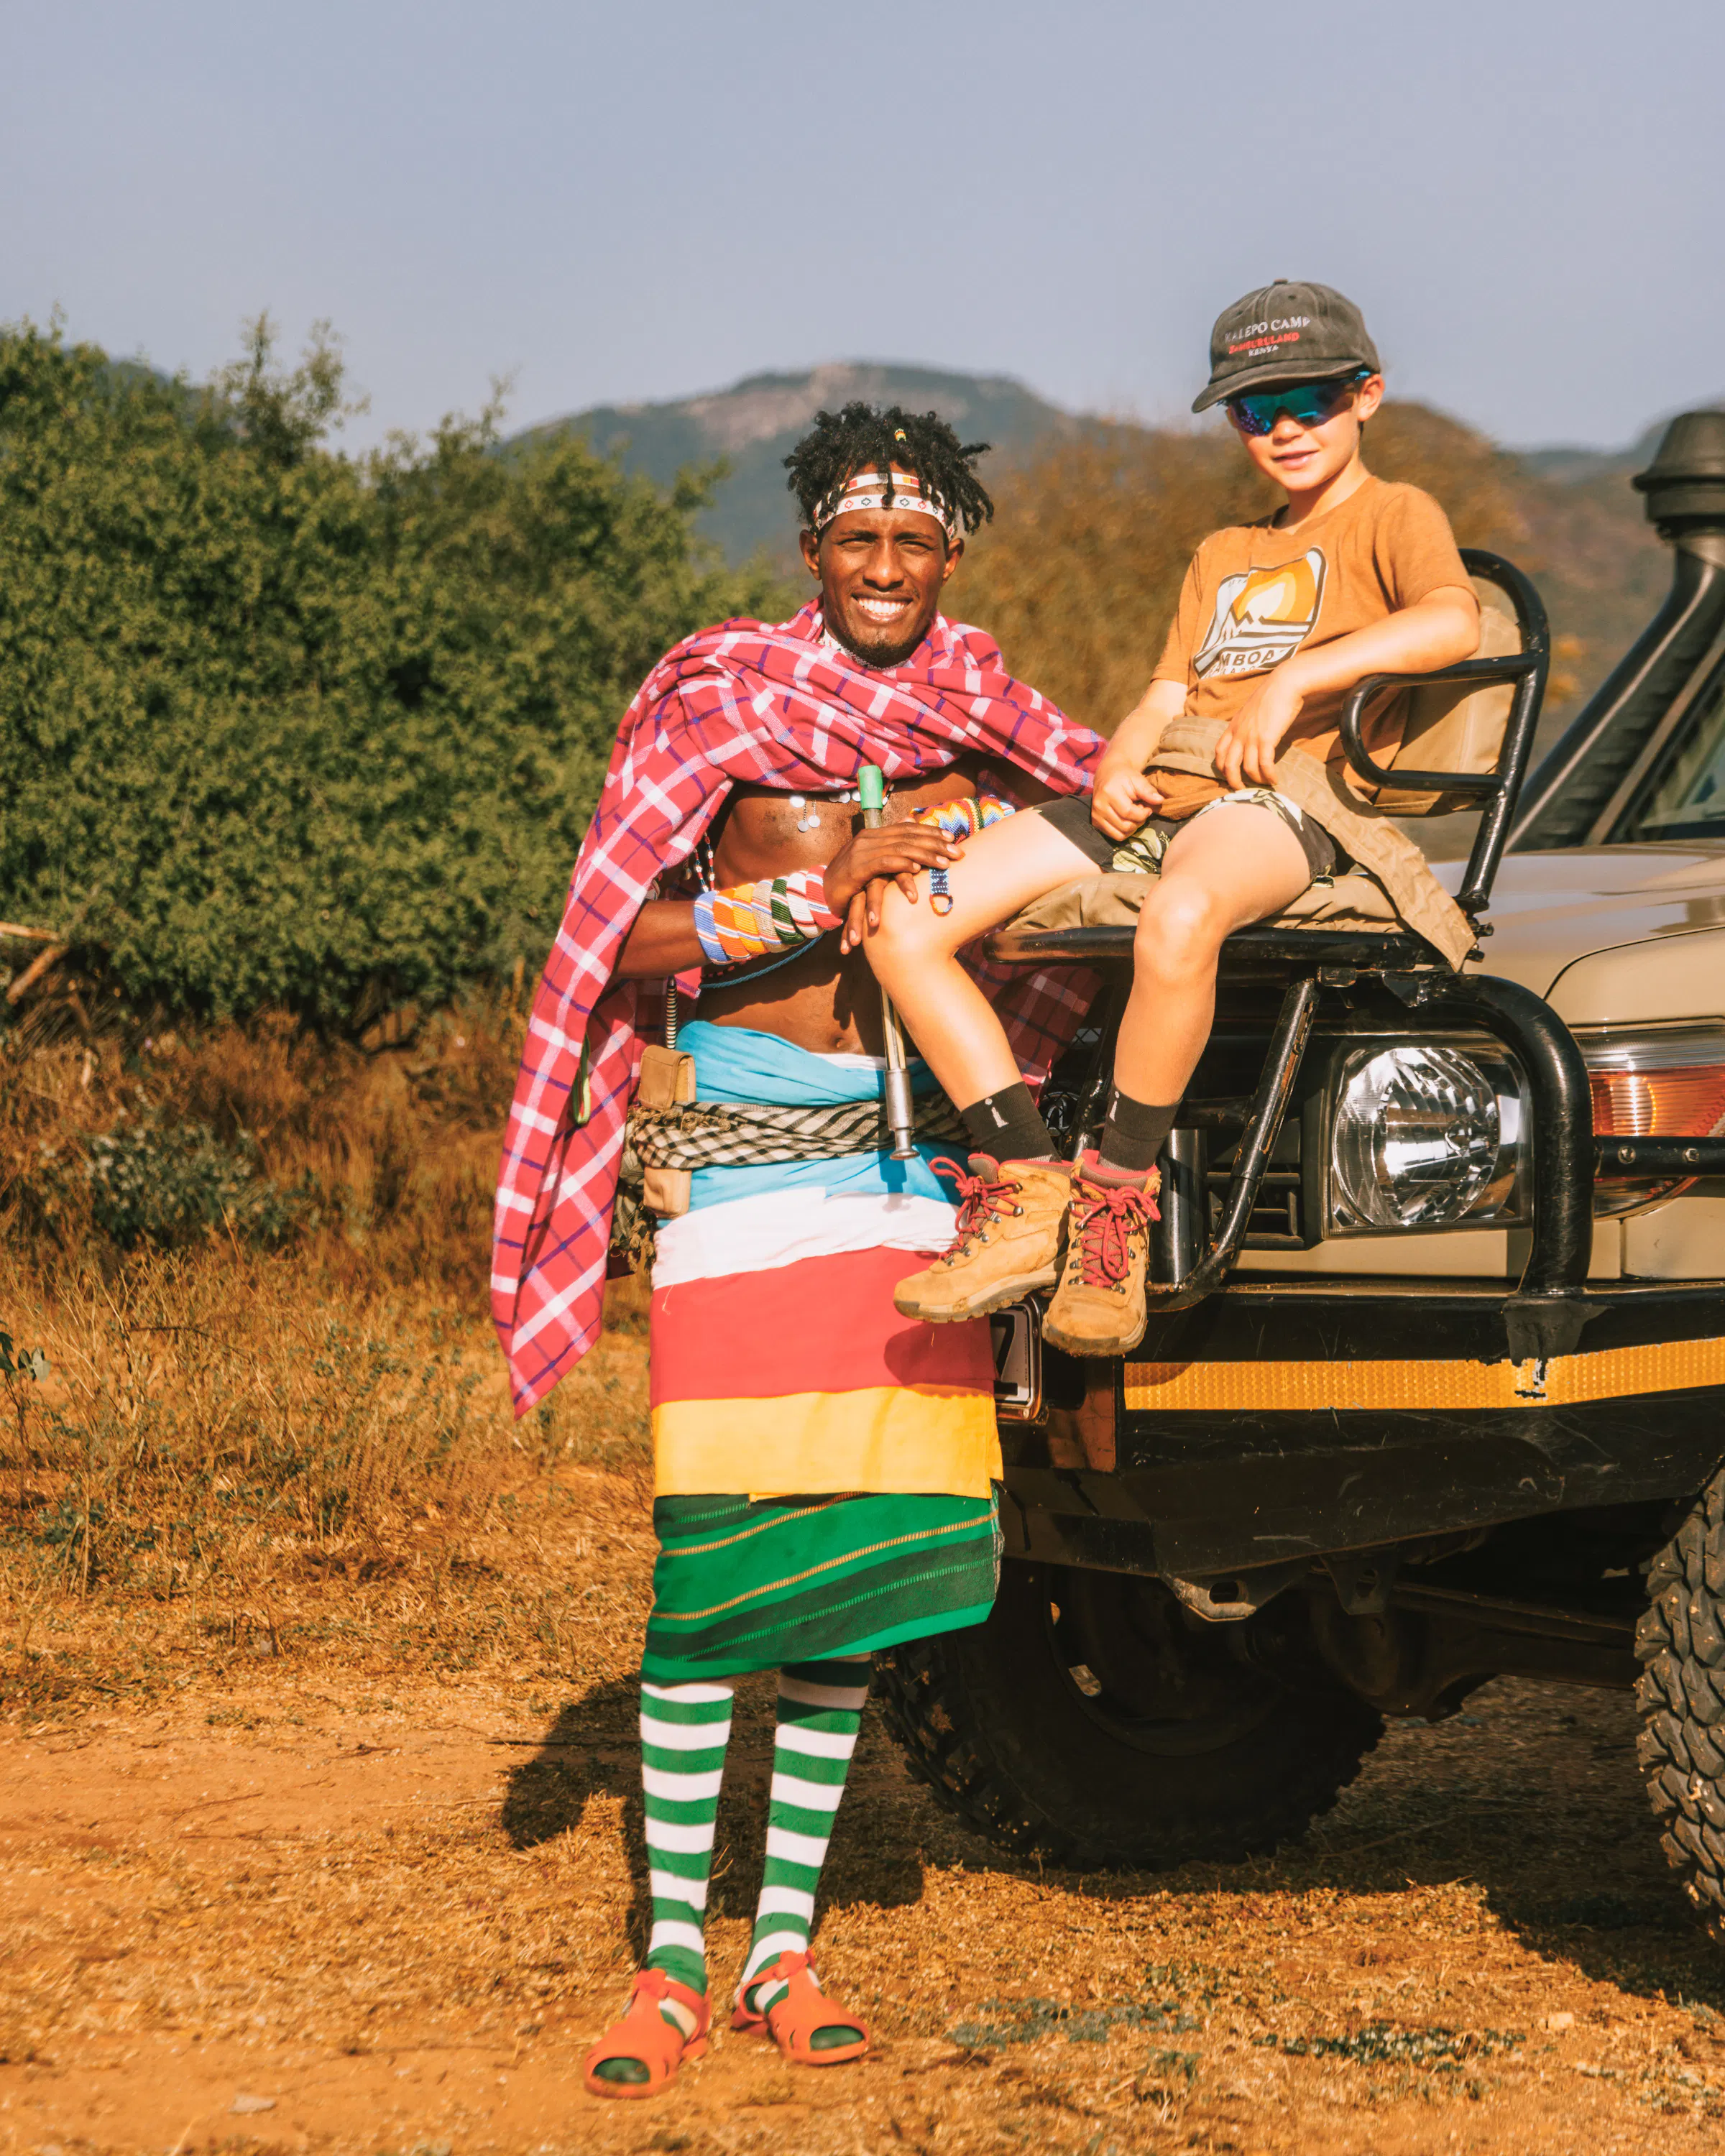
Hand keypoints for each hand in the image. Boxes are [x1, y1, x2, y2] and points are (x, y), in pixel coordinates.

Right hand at [822, 823, 963, 952]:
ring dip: (925, 856)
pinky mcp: (857, 868)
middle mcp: (868, 838)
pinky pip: (884, 863)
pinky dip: (902, 865)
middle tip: (957, 852)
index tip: (952, 839)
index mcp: (873, 834)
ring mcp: (862, 852)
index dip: (931, 832)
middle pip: (908, 837)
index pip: (907, 828)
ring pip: (900, 849)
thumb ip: (890, 846)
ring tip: (944, 863)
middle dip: (935, 844)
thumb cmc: (849, 880)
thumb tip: (909, 827)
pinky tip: (917, 870)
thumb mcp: (871, 860)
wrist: (821, 892)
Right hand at [1090, 760, 1163, 841]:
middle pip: (1125, 826)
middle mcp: (1099, 805)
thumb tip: (1160, 801)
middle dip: (1138, 822)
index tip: (1148, 809)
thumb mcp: (1138, 780)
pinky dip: (1124, 831)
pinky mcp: (1095, 822)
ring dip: (1132, 828)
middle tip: (1141, 811)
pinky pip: (1113, 835)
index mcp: (1109, 793)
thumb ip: (1148, 791)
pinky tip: (1127, 820)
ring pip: (1119, 834)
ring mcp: (1096, 815)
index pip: (1129, 813)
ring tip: (1134, 816)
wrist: (1107, 775)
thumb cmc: (1125, 777)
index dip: (1142, 814)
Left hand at [1214, 671, 1304, 789]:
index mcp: (1233, 726)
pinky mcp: (1266, 739)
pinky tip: (1275, 779)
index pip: (1219, 752)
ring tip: (1265, 784)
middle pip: (1228, 766)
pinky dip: (1269, 775)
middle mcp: (1238, 734)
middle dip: (1233, 782)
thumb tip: (1252, 737)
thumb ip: (1247, 725)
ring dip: (1256, 780)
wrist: (1285, 684)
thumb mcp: (1251, 711)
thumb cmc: (1271, 695)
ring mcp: (1251, 737)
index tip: (1230, 776)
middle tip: (1242, 791)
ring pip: (1247, 768)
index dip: (1222, 768)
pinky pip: (1264, 764)